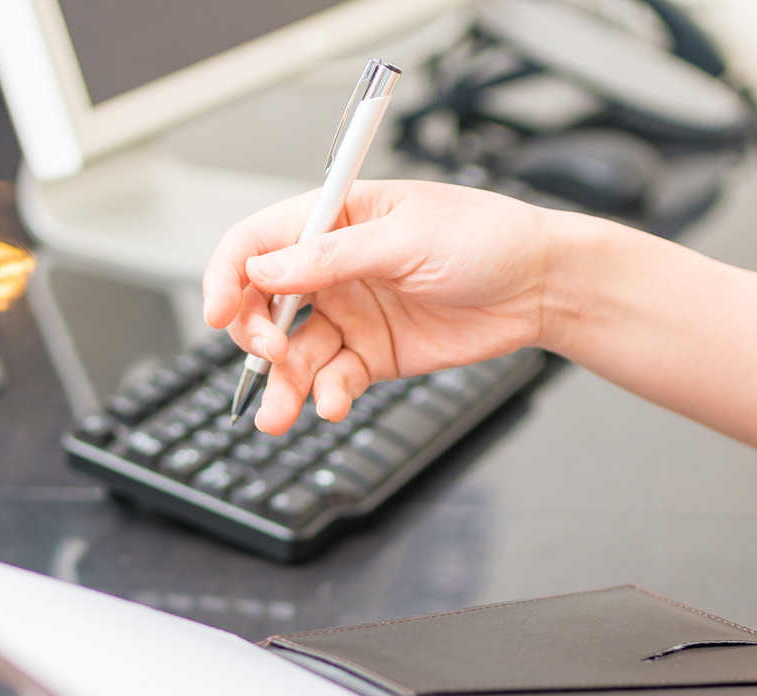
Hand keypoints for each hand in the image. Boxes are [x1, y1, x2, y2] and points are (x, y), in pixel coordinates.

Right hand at [203, 180, 566, 434]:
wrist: (540, 286)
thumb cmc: (486, 239)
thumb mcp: (407, 238)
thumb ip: (334, 258)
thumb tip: (266, 269)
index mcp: (334, 218)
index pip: (256, 241)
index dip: (226, 275)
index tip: (216, 313)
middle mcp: (332, 267)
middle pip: (263, 304)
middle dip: (255, 336)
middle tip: (271, 357)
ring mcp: (350, 313)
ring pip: (294, 353)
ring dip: (282, 385)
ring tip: (279, 416)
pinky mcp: (373, 355)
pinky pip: (333, 379)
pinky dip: (326, 396)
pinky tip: (332, 405)